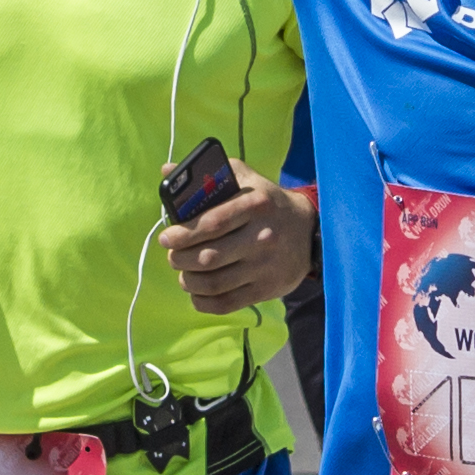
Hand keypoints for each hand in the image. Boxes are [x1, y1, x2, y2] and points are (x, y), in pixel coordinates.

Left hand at [159, 179, 313, 316]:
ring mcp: (265, 266)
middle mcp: (262, 236)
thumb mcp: (245, 179)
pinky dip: (203, 302)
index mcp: (254, 205)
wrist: (308, 231)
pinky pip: (226, 304)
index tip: (166, 238)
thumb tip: (167, 170)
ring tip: (184, 272)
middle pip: (208, 257)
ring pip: (214, 283)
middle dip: (180, 259)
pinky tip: (197, 293)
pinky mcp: (266, 289)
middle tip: (173, 256)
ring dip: (188, 281)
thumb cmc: (267, 203)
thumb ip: (208, 175)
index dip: (182, 234)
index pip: (212, 223)